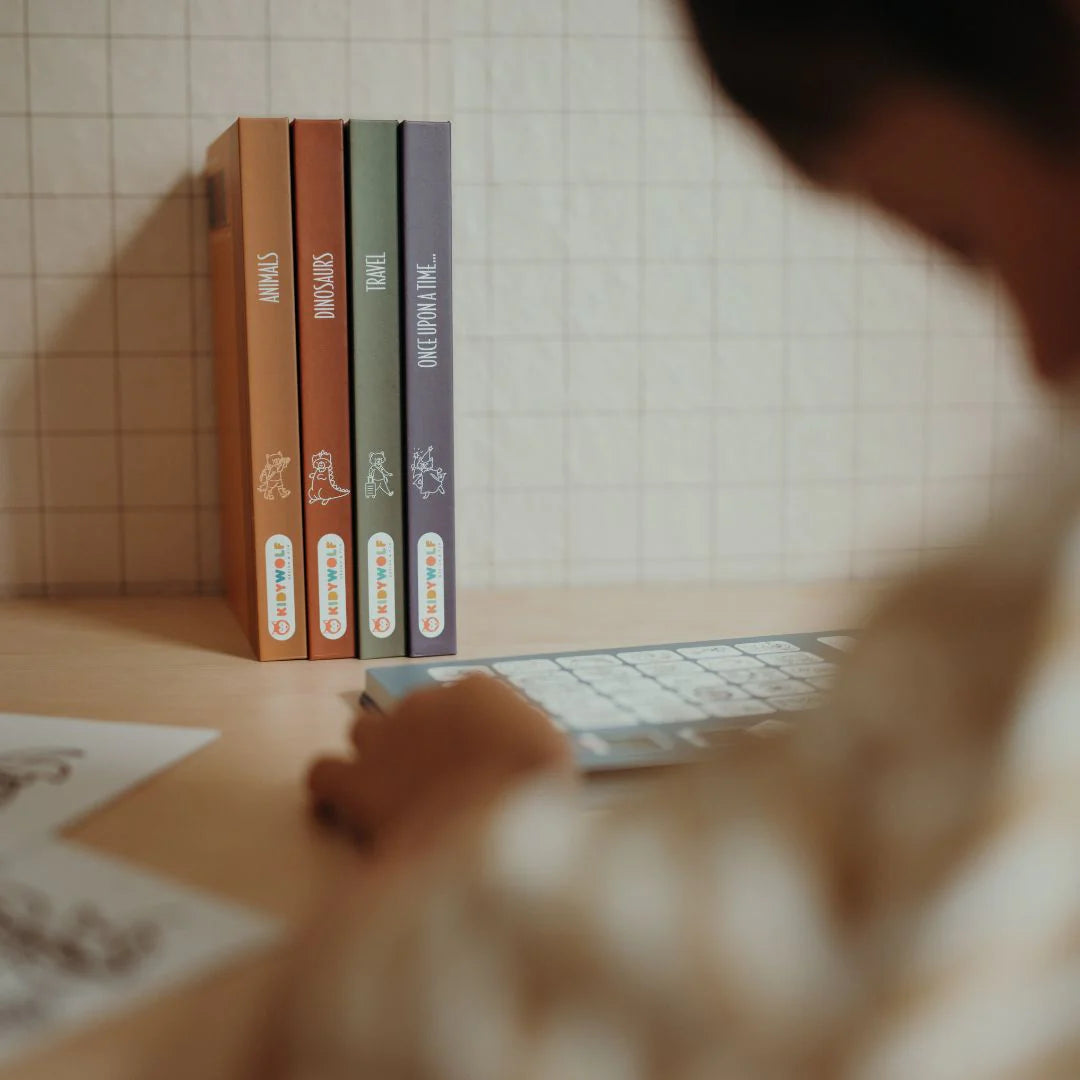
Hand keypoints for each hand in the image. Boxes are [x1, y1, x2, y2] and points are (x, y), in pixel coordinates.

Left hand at [308, 675, 573, 853]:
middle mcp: (424, 701)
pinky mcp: (355, 782)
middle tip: (438, 785)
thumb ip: (519, 744)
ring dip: (374, 757)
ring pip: (363, 732)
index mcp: (475, 690)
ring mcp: (385, 738)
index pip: (461, 701)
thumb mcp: (549, 754)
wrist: (498, 824)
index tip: (475, 765)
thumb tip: (504, 762)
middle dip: (419, 743)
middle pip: (410, 714)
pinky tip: (347, 809)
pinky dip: (332, 788)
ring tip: (392, 793)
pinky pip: (323, 774)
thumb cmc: (537, 790)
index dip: (463, 736)